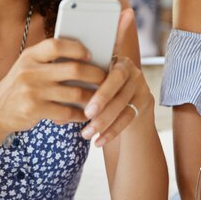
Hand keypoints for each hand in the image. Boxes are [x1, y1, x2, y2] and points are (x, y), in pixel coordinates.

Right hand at [0, 37, 106, 134]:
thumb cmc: (19, 87)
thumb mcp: (26, 67)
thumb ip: (48, 60)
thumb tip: (84, 57)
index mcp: (30, 56)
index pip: (57, 45)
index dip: (77, 48)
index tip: (90, 54)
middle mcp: (30, 71)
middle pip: (73, 70)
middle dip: (95, 75)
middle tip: (105, 79)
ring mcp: (32, 91)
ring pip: (74, 93)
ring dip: (92, 97)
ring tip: (100, 98)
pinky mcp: (34, 110)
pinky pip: (66, 112)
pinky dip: (79, 114)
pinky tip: (85, 115)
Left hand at [80, 9, 153, 146]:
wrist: (126, 98)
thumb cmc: (97, 89)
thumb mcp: (88, 84)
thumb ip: (75, 90)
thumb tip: (55, 116)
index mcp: (112, 58)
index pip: (106, 67)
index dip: (96, 84)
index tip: (81, 96)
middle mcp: (130, 69)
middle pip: (117, 84)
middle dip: (101, 101)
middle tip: (86, 115)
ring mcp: (140, 85)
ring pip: (123, 104)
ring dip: (104, 121)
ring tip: (86, 134)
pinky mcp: (144, 101)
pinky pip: (128, 118)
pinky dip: (112, 132)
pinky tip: (98, 141)